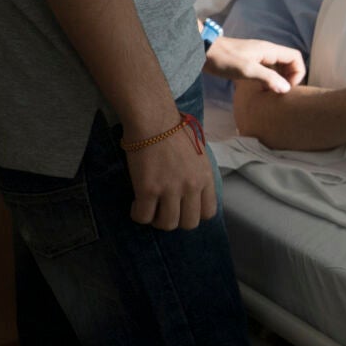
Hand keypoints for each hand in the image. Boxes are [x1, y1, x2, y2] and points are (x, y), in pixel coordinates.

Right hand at [124, 116, 216, 230]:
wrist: (154, 120)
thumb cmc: (175, 132)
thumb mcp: (199, 154)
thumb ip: (198, 174)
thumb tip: (193, 190)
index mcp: (206, 177)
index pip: (209, 212)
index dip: (194, 214)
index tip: (182, 208)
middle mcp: (191, 186)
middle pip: (189, 223)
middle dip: (176, 221)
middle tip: (164, 210)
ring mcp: (170, 189)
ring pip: (167, 224)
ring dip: (156, 220)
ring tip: (150, 208)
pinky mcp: (148, 190)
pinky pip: (143, 217)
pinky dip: (138, 215)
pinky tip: (136, 203)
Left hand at [203, 36, 305, 93]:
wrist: (202, 50)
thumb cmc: (224, 59)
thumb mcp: (247, 70)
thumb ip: (268, 78)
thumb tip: (286, 89)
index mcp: (270, 50)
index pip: (296, 57)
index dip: (298, 72)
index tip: (288, 87)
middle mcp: (267, 51)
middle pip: (289, 62)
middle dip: (290, 77)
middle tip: (281, 92)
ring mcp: (258, 55)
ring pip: (278, 66)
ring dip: (279, 79)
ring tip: (271, 93)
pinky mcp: (250, 60)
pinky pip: (267, 69)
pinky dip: (269, 79)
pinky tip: (260, 88)